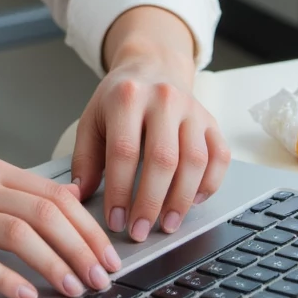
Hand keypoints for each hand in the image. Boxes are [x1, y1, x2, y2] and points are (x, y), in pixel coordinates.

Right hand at [0, 152, 122, 297]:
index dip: (88, 225)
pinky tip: (24, 296)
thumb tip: (64, 210)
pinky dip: (7, 279)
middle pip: (46, 211)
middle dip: (82, 248)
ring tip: (74, 289)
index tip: (108, 254)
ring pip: (21, 232)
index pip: (54, 193)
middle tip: (102, 278)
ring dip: (55, 264)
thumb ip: (7, 193)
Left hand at [71, 7, 230, 242]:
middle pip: (163, 159)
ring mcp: (192, 109)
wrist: (152, 66)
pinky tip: (193, 202)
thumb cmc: (119, 99)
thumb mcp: (92, 119)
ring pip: (195, 161)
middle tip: (141, 231)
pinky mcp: (212, 121)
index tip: (116, 220)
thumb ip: (85, 158)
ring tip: (167, 225)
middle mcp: (163, 99)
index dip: (121, 191)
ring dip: (182, 200)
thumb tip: (79, 196)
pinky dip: (209, 185)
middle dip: (151, 202)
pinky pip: (219, 157)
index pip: (124, 151)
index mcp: (127, 96)